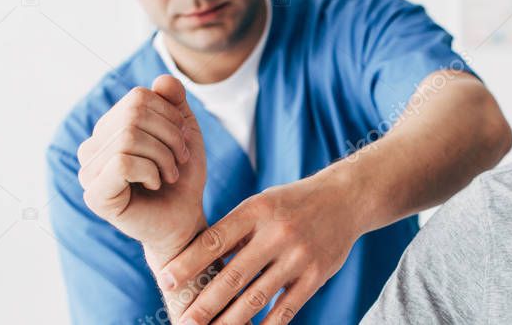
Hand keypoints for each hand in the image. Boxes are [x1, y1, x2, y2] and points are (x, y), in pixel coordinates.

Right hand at [77, 75, 208, 266]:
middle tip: (180, 160)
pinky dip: (150, 171)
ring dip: (163, 156)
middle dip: (170, 136)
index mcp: (109, 129)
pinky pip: (122, 162)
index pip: (138, 98)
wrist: (184, 220)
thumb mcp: (184, 132)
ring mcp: (88, 172)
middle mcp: (92, 147)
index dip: (170, 116)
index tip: (183, 141)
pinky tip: (154, 184)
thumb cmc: (181, 179)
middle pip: (133, 115)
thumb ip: (174, 102)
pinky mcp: (94, 195)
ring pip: (128, 137)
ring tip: (169, 174)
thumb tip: (160, 80)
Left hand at [156, 175, 365, 324]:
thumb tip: (196, 261)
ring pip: (256, 297)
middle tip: (183, 322)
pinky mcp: (316, 275)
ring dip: (229, 321)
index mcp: (256, 211)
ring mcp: (298, 256)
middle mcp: (276, 233)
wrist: (345, 198)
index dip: (188, 262)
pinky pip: (286, 308)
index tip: (165, 280)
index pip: (214, 240)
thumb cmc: (292, 203)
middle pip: (233, 275)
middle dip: (204, 303)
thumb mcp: (261, 204)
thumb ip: (235, 230)